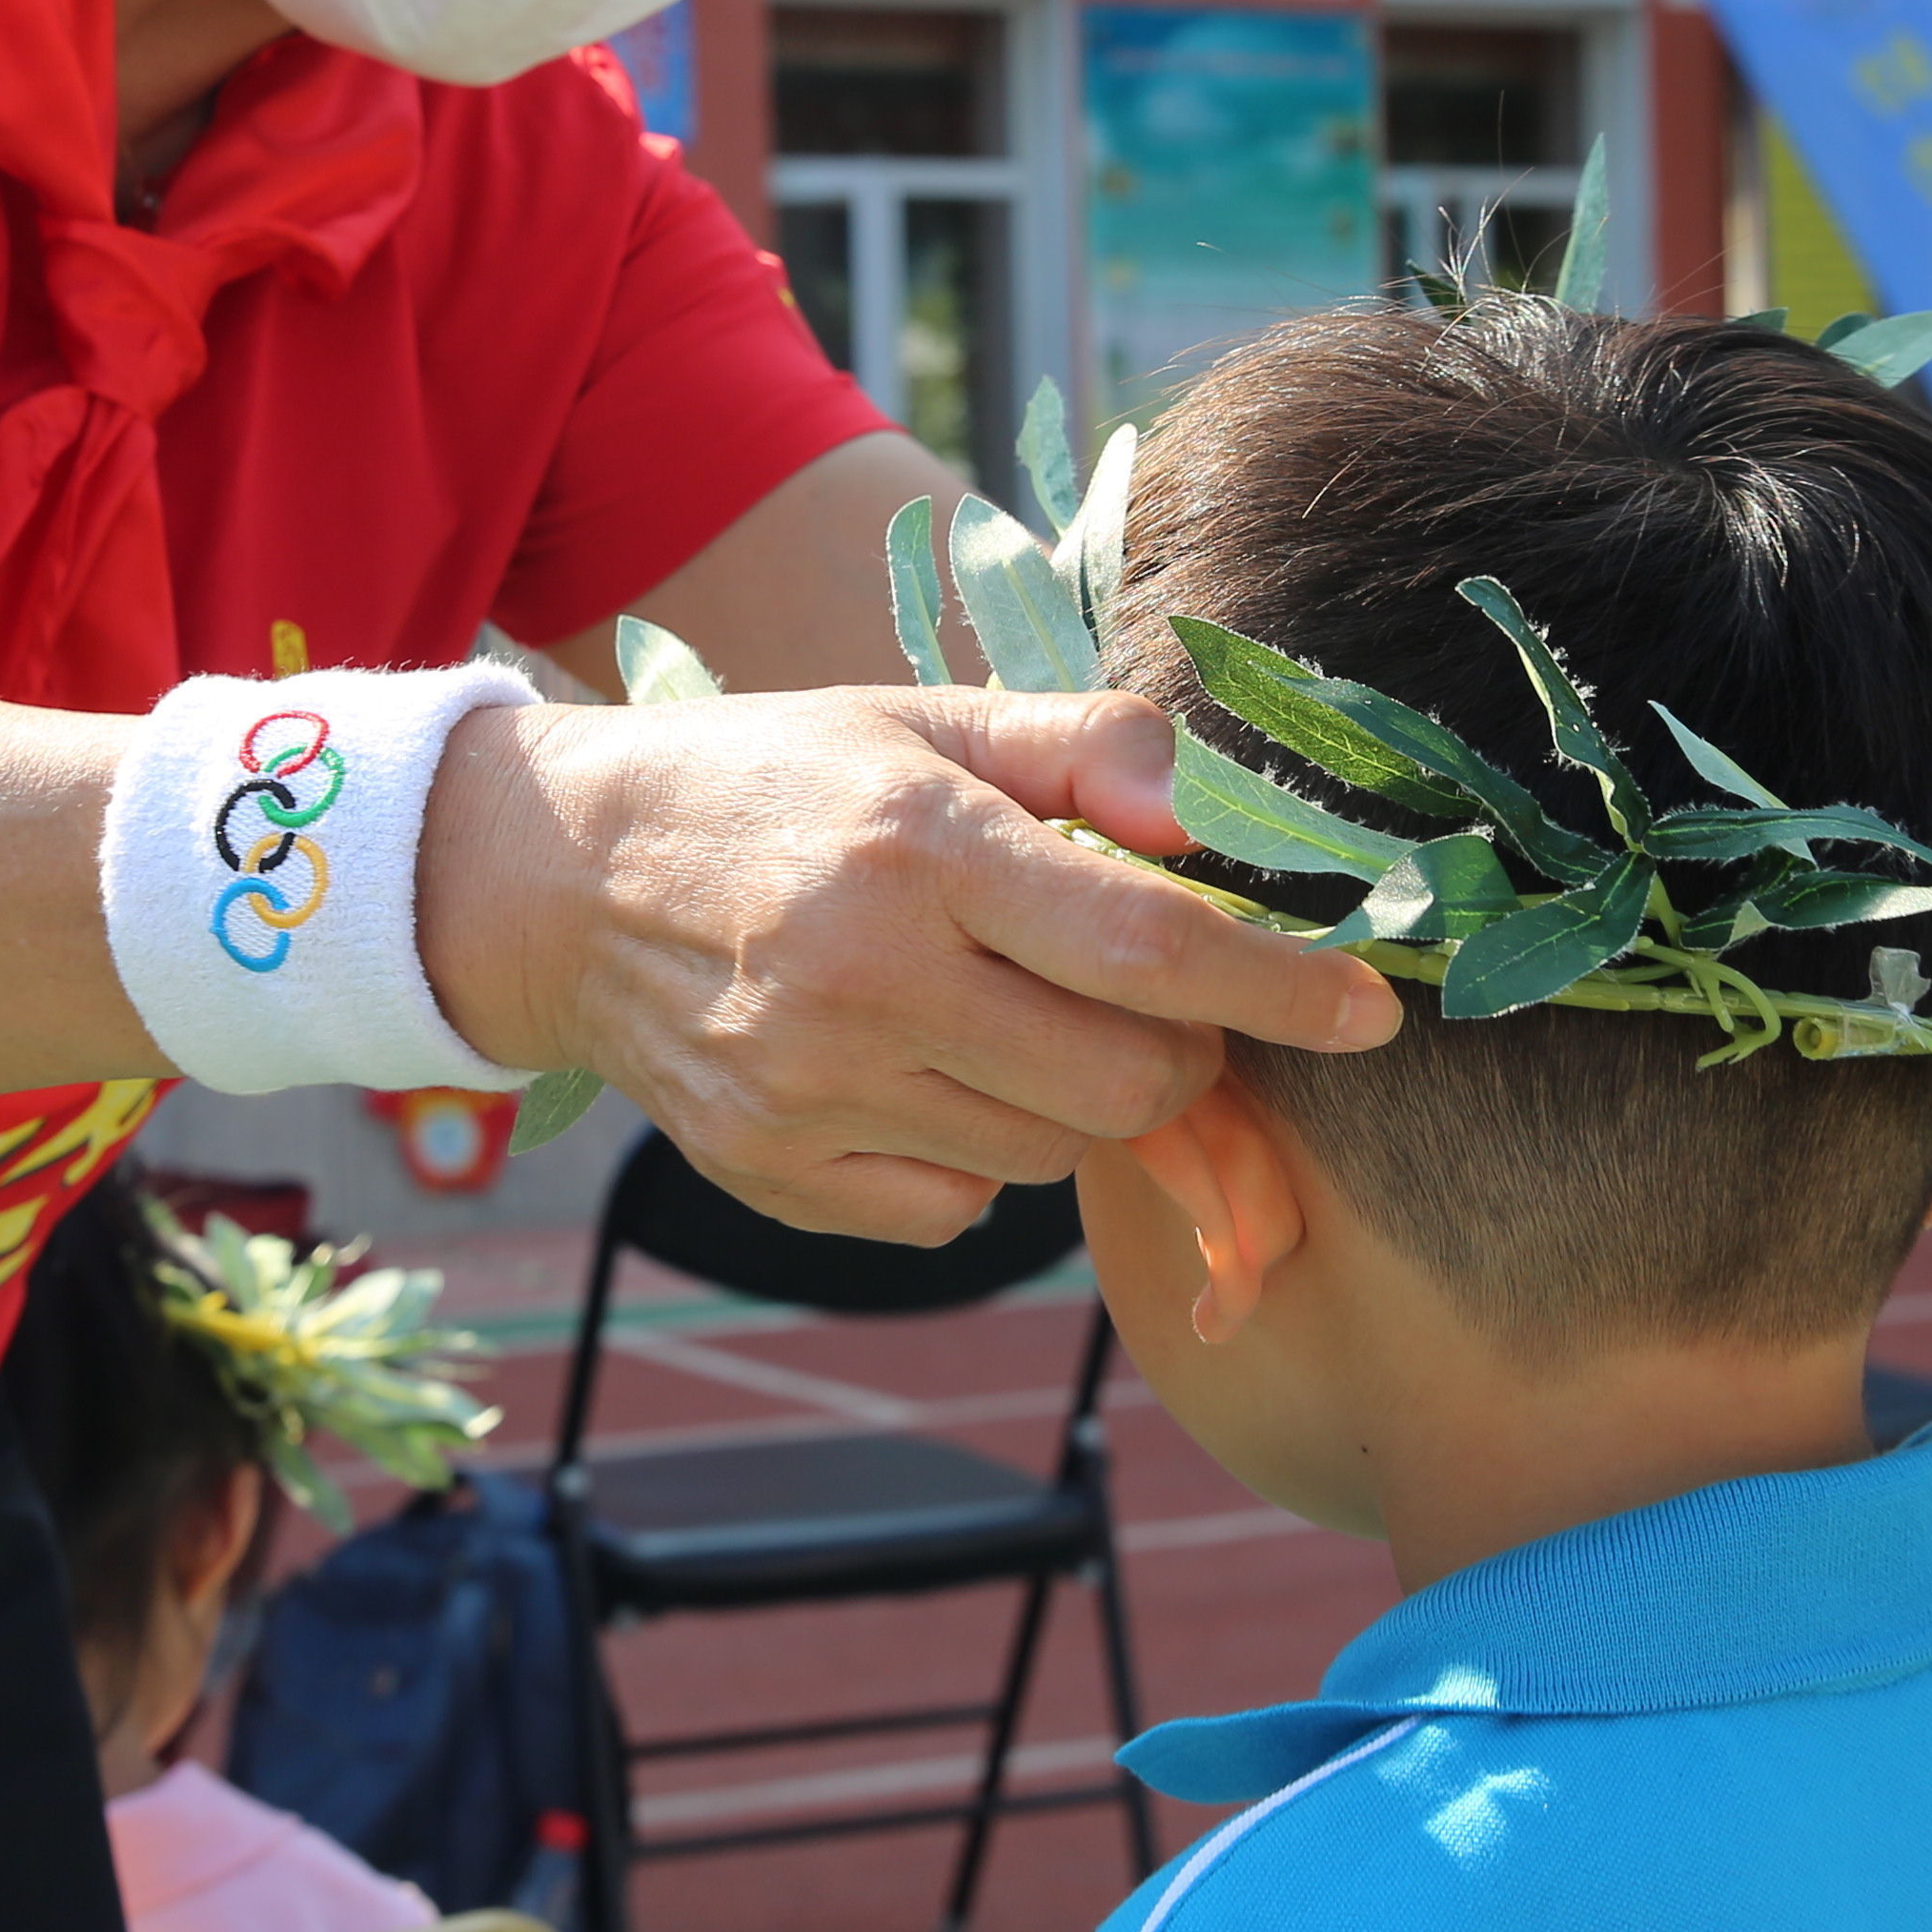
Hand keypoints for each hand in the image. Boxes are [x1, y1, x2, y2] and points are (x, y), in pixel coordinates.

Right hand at [422, 687, 1406, 1241]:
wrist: (562, 881)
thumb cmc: (783, 783)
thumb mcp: (925, 722)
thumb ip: (1088, 748)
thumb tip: (1216, 820)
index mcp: (920, 848)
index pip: (1150, 947)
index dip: (1282, 989)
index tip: (1368, 1012)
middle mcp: (864, 980)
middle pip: (1125, 1084)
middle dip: (1180, 1054)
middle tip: (1142, 999)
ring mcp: (811, 1092)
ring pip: (1050, 1156)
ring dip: (1069, 1099)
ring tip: (996, 1013)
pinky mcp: (773, 1173)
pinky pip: (958, 1209)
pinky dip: (974, 1156)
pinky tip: (916, 1071)